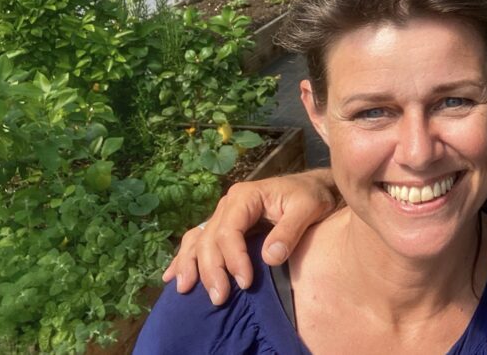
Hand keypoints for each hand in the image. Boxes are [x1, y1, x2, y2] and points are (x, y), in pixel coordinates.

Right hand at [161, 169, 336, 304]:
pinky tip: (172, 276)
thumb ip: (290, 231)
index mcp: (245, 197)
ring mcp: (223, 215)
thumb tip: (269, 257)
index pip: (230, 231)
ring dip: (191, 266)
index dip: (234, 258)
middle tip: (220, 298)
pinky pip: (198, 241)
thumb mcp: (308, 208)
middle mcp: (228, 204)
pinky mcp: (225, 226)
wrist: (314, 189)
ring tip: (185, 290)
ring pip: (198, 241)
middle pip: (210, 239)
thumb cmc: (312, 196)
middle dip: (212, 270)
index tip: (245, 282)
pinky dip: (185, 258)